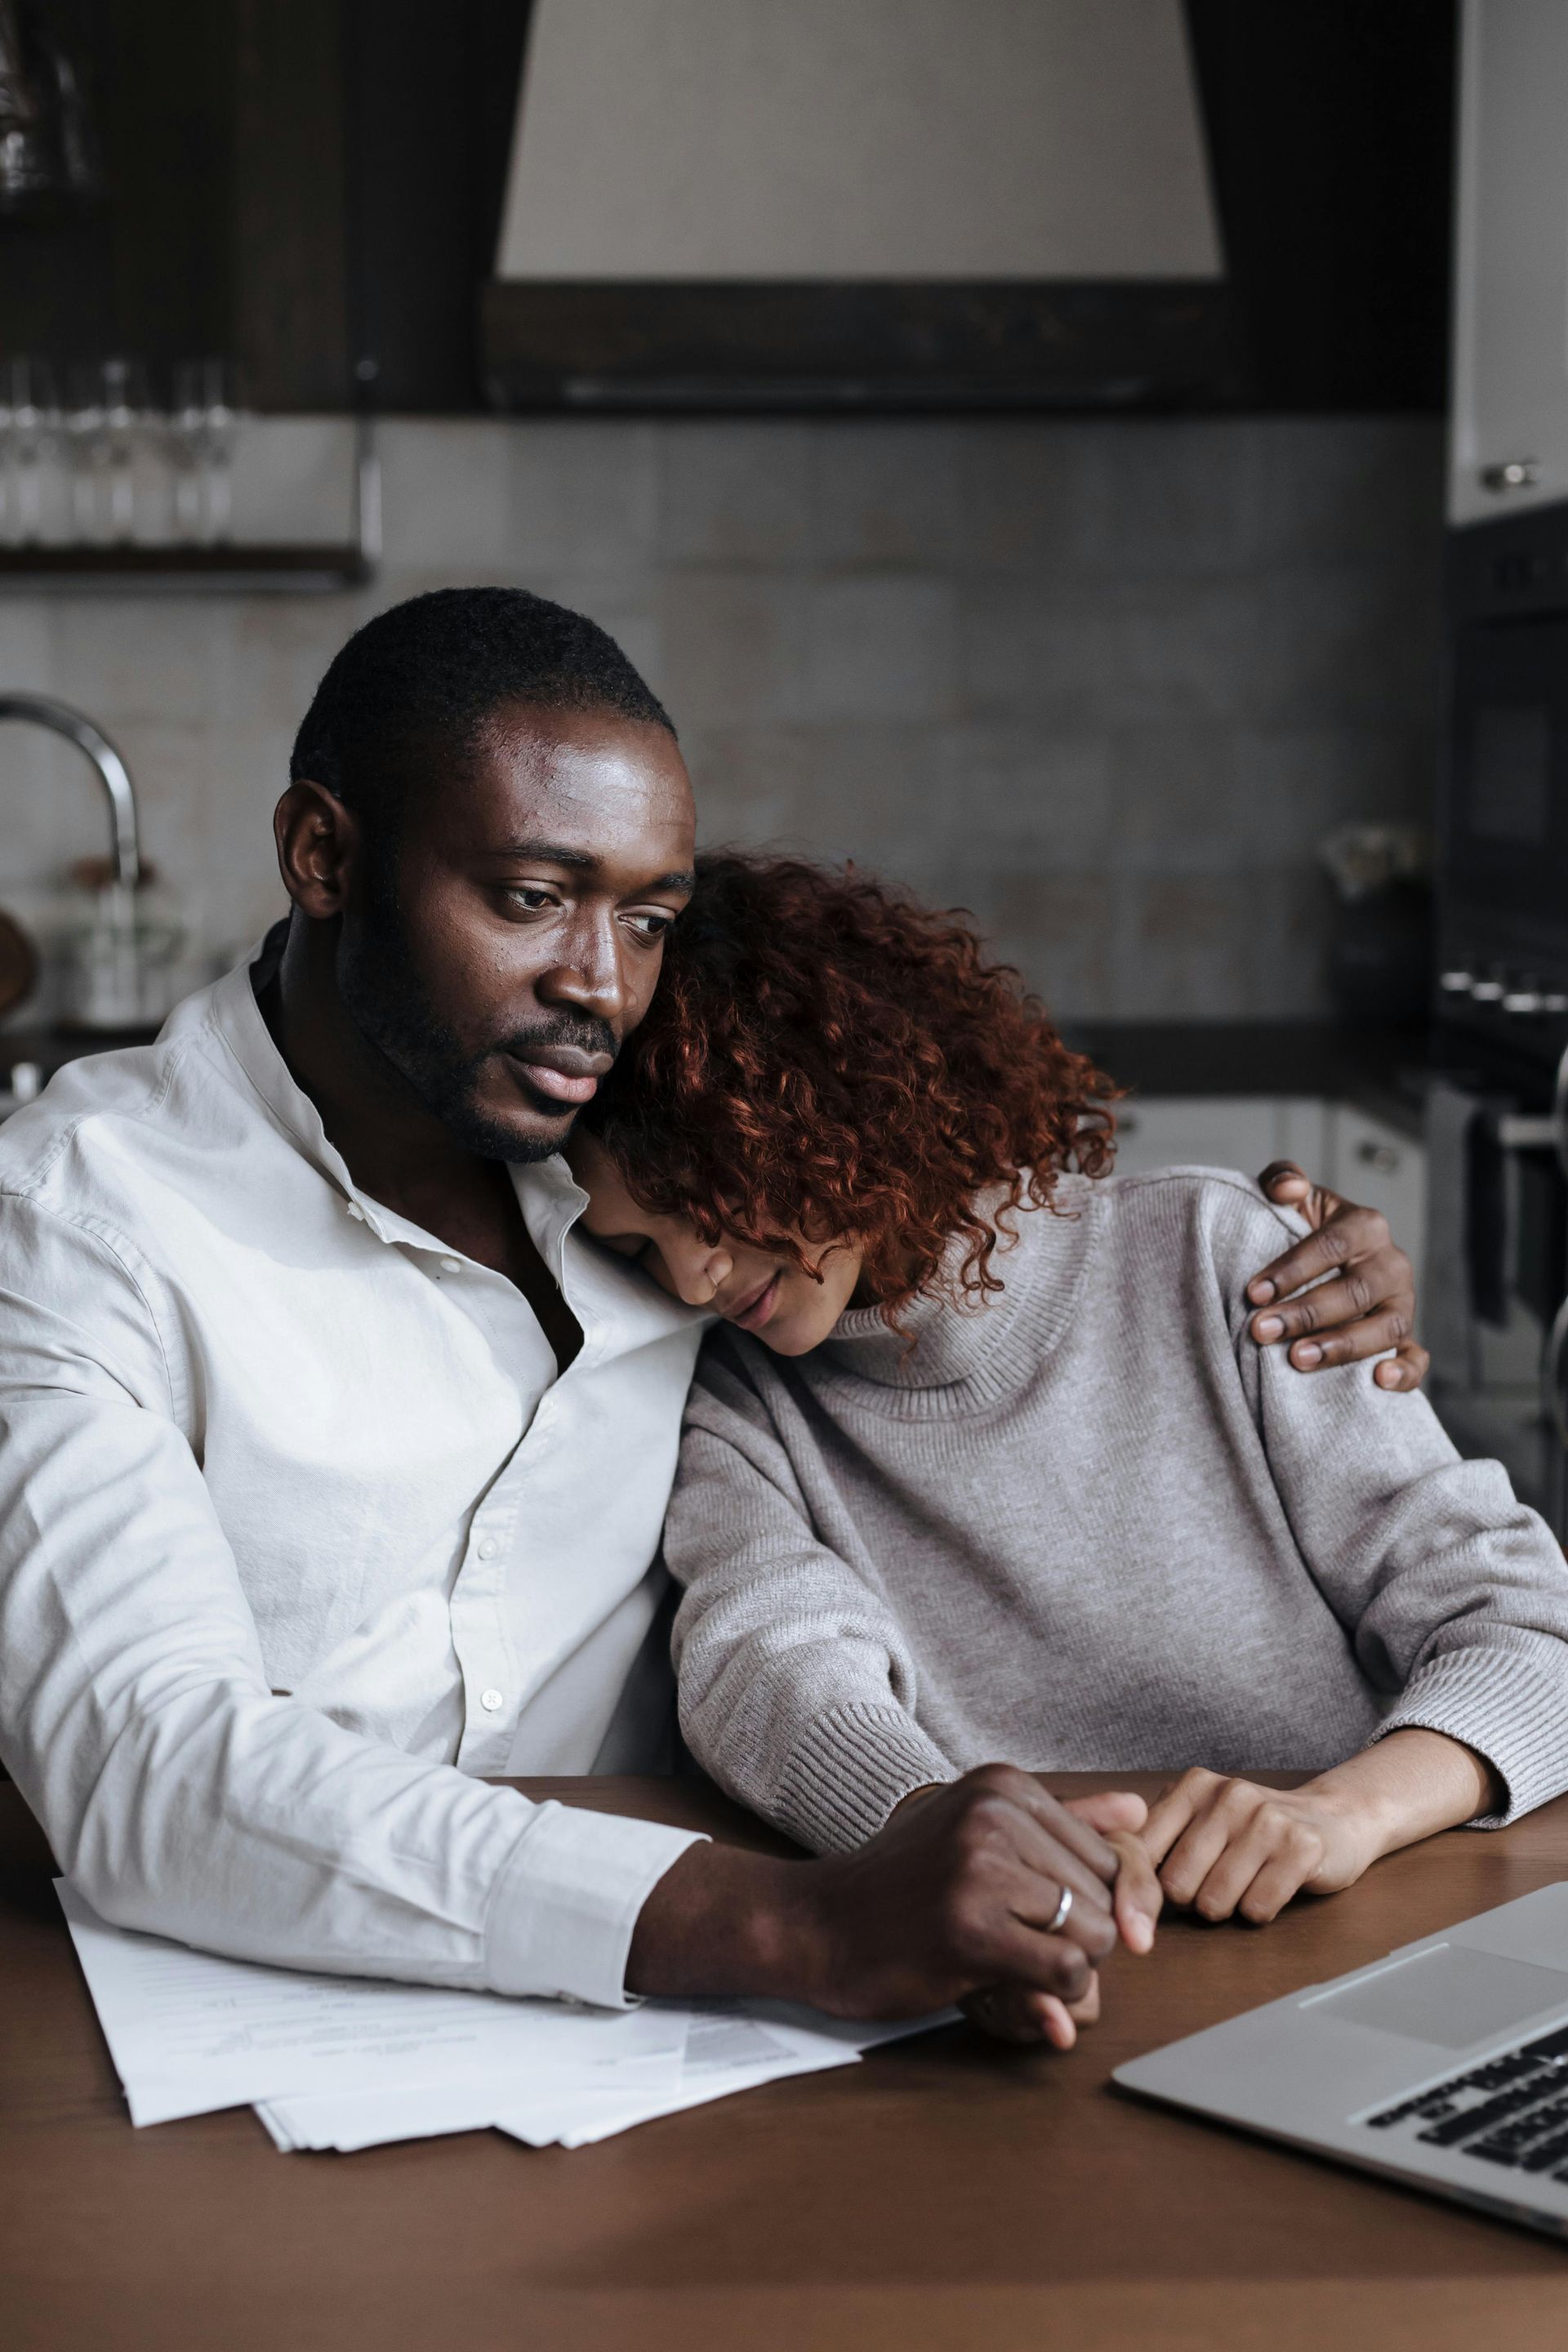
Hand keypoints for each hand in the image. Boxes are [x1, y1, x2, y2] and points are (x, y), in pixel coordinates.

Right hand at [627, 1763, 1160, 2046]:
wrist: (817, 1925)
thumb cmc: (904, 1887)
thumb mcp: (980, 1836)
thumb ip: (1065, 1823)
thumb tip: (1141, 1811)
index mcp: (1004, 1784)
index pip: (1110, 1854)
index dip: (1099, 1905)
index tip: (1054, 1924)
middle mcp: (996, 1811)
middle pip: (1106, 1897)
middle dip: (1079, 1937)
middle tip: (1014, 1941)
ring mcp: (979, 1865)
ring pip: (1096, 1935)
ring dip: (1066, 1967)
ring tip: (1004, 1954)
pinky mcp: (968, 1925)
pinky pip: (1068, 1972)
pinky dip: (1054, 1994)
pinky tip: (1003, 1979)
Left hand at [1138, 1733, 1501, 1925]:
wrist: (1334, 1818)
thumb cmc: (1253, 1830)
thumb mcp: (1200, 1820)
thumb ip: (1156, 1839)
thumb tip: (1108, 1881)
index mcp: (1193, 1786)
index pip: (1139, 1851)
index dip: (1140, 1887)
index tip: (1148, 1902)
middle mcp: (1228, 1795)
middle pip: (1176, 1886)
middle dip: (1191, 1901)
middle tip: (1215, 1885)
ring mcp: (1267, 1819)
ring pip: (1215, 1902)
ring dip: (1228, 1909)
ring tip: (1245, 1884)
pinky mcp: (1302, 1847)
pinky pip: (1257, 1909)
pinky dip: (1259, 1912)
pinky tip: (1272, 1888)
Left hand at [1247, 1161, 1426, 1391]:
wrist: (1320, 1265)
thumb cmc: (1299, 1230)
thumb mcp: (1291, 1199)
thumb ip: (1282, 1179)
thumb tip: (1288, 1189)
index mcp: (1365, 1225)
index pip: (1332, 1246)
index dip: (1293, 1269)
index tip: (1253, 1292)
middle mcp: (1390, 1264)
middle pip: (1354, 1291)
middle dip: (1306, 1313)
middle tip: (1262, 1330)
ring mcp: (1402, 1303)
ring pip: (1385, 1327)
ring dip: (1343, 1346)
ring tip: (1298, 1360)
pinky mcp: (1405, 1338)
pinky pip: (1416, 1358)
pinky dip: (1405, 1371)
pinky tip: (1378, 1381)